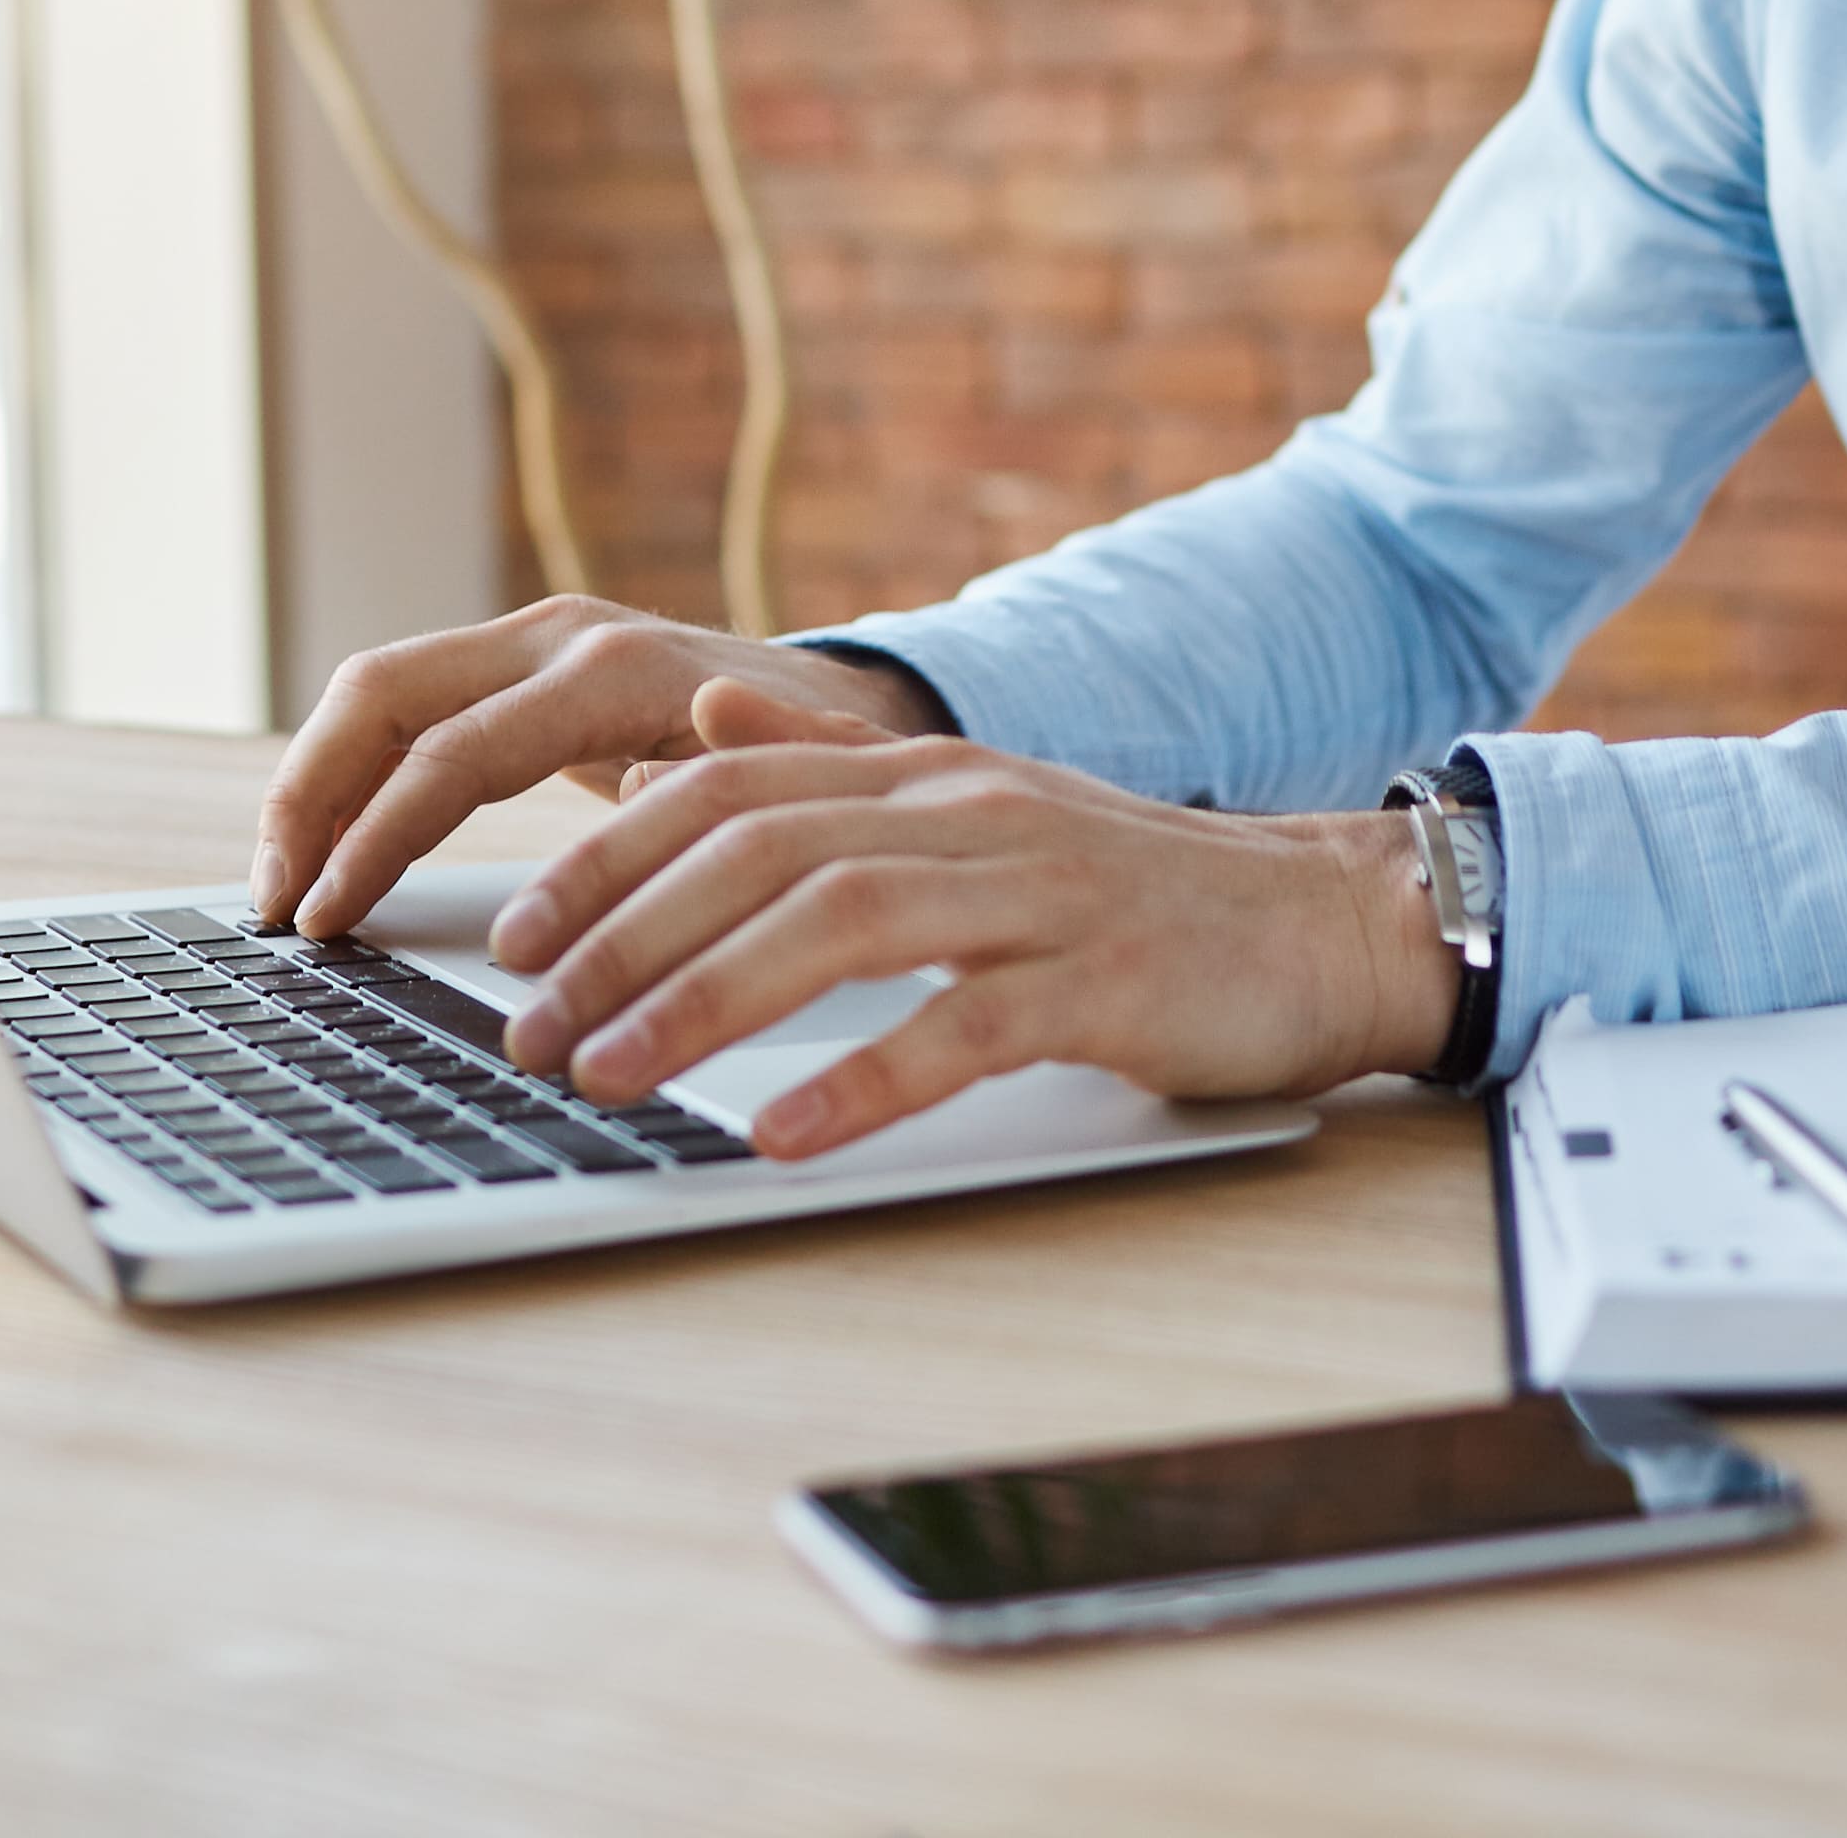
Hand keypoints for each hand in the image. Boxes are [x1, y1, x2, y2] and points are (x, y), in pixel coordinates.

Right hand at [249, 596, 944, 933]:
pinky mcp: (514, 670)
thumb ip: (716, 784)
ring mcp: (530, 644)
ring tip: (281, 890)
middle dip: (308, 798)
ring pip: (374, 695)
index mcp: (614, 671)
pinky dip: (350, 778)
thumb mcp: (789, 785)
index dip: (379, 837)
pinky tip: (325, 856)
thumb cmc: (822, 762)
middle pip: (381, 694)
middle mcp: (557, 637)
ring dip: (312, 788)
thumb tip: (635, 796)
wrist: (847, 706)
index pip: (456, 751)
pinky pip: (403, 713)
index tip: (330, 917)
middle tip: (276, 905)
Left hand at [481, 680, 1465, 1156]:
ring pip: (841, 921)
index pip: (726, 788)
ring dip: (705, 1000)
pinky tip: (783, 1133)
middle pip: (759, 849)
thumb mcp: (980, 808)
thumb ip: (838, 761)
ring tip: (612, 1080)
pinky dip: (862, 1077)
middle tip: (529, 1031)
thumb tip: (704, 713)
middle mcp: (967, 814)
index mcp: (924, 777)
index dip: (607, 856)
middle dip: (622, 938)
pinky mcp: (1104, 982)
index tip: (513, 937)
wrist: (1333, 924)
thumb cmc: (1143, 893)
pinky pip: (964, 1027)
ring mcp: (1038, 894)